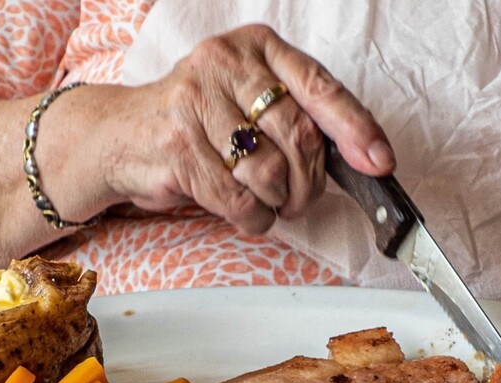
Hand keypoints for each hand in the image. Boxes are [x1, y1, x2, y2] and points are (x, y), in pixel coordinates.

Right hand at [101, 24, 395, 233]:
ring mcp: (196, 104)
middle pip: (299, 135)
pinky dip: (253, 218)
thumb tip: (364, 153)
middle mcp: (224, 64)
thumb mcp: (248, 96)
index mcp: (255, 46)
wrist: (121, 136)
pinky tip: (246, 210)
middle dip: (310, 182)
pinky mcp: (177, 147)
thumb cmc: (198, 120)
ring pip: (269, 172)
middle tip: (303, 199)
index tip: (379, 160)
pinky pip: (237, 199)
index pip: (319, 86)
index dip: (355, 128)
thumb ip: (297, 113)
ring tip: (267, 201)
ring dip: (279, 202)